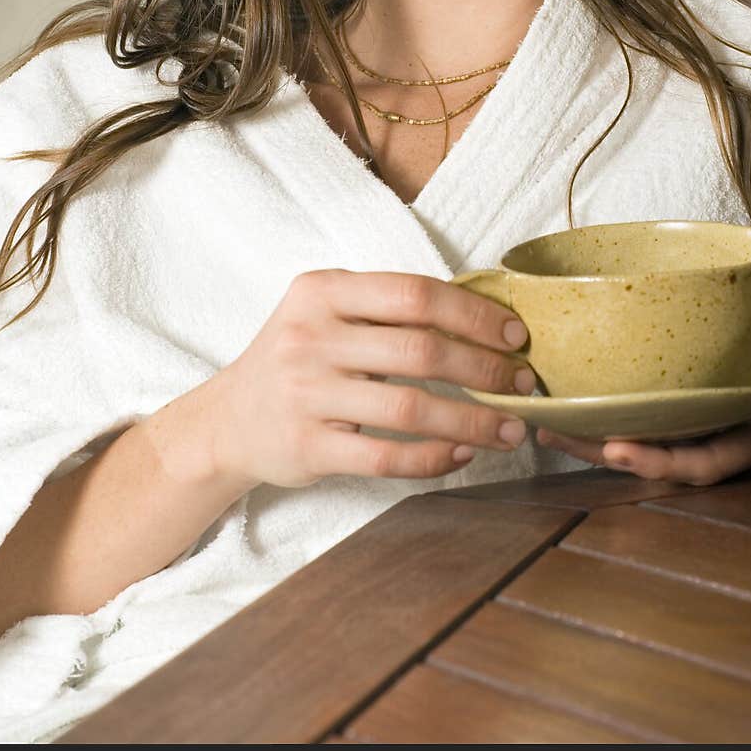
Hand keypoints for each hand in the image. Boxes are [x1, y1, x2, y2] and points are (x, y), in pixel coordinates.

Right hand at [206, 269, 533, 489]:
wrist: (227, 421)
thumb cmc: (297, 359)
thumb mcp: (324, 313)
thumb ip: (386, 308)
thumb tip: (484, 316)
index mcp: (321, 291)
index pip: (414, 294)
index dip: (474, 314)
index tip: (514, 335)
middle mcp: (310, 337)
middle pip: (420, 351)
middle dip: (485, 369)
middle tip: (523, 384)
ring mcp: (306, 394)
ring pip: (411, 410)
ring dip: (473, 422)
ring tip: (510, 429)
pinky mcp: (308, 447)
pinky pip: (387, 457)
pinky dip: (434, 459)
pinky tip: (462, 454)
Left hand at [536, 398, 750, 486]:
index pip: (703, 463)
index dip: (660, 461)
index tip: (617, 449)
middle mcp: (727, 439)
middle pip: (657, 458)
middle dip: (602, 453)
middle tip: (550, 435)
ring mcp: (710, 425)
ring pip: (645, 439)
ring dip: (594, 436)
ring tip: (543, 424)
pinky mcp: (695, 404)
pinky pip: (649, 415)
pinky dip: (611, 412)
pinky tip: (573, 401)